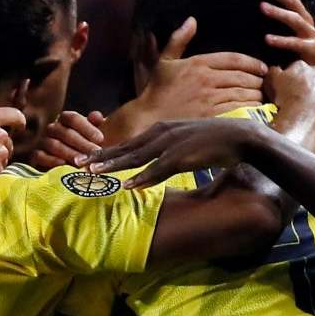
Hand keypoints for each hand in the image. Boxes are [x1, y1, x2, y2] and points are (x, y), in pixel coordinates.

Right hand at [29, 109, 107, 170]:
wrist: (68, 169)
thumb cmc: (84, 148)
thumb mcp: (91, 136)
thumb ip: (95, 125)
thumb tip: (97, 117)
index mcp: (65, 120)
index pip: (73, 118)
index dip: (87, 128)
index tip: (101, 139)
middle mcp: (52, 129)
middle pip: (65, 132)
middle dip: (82, 143)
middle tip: (96, 153)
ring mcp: (43, 142)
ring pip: (54, 144)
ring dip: (69, 153)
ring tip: (83, 162)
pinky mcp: (36, 156)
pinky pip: (40, 156)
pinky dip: (51, 160)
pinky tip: (63, 164)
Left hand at [86, 117, 257, 188]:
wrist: (240, 137)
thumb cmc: (213, 142)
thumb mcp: (184, 145)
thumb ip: (166, 154)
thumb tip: (151, 169)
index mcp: (161, 130)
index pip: (128, 143)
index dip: (105, 152)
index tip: (85, 160)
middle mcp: (162, 133)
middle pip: (125, 148)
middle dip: (99, 156)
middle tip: (74, 164)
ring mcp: (171, 144)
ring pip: (136, 157)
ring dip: (113, 165)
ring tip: (92, 173)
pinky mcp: (183, 156)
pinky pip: (157, 169)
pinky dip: (142, 177)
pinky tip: (127, 185)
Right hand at [106, 17, 266, 141]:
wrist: (147, 119)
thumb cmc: (156, 91)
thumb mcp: (165, 61)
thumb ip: (179, 40)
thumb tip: (191, 20)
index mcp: (198, 63)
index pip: (234, 59)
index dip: (252, 62)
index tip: (262, 68)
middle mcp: (206, 79)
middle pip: (242, 76)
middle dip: (257, 80)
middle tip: (265, 84)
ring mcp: (209, 99)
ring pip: (242, 93)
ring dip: (256, 94)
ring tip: (262, 96)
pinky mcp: (211, 117)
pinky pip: (237, 109)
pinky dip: (249, 108)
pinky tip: (255, 110)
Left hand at [258, 0, 314, 67]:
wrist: (311, 79)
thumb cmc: (291, 56)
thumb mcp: (282, 33)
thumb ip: (274, 21)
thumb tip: (254, 4)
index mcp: (300, 14)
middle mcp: (307, 22)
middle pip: (292, 1)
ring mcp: (311, 35)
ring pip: (294, 19)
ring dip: (277, 12)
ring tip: (261, 7)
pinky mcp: (311, 50)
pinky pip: (294, 43)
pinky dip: (280, 40)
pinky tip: (266, 39)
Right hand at [266, 57, 314, 143]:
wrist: (301, 118)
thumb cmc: (286, 98)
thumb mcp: (271, 80)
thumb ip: (274, 71)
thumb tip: (275, 70)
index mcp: (303, 65)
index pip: (297, 68)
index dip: (290, 78)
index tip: (286, 87)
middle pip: (311, 78)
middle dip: (304, 86)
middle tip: (294, 98)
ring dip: (313, 98)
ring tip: (301, 109)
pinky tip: (310, 117)